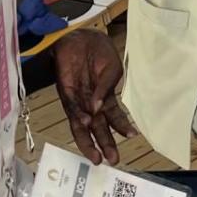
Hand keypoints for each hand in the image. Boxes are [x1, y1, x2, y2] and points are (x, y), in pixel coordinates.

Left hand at [52, 30, 136, 164]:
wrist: (82, 37)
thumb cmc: (99, 53)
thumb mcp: (112, 68)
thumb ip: (107, 88)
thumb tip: (100, 108)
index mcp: (105, 97)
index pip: (114, 117)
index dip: (122, 127)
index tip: (131, 137)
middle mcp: (91, 102)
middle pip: (98, 127)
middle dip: (105, 143)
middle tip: (113, 160)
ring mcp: (78, 99)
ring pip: (82, 126)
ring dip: (89, 141)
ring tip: (96, 156)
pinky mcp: (65, 92)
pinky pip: (71, 107)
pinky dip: (78, 116)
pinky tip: (86, 122)